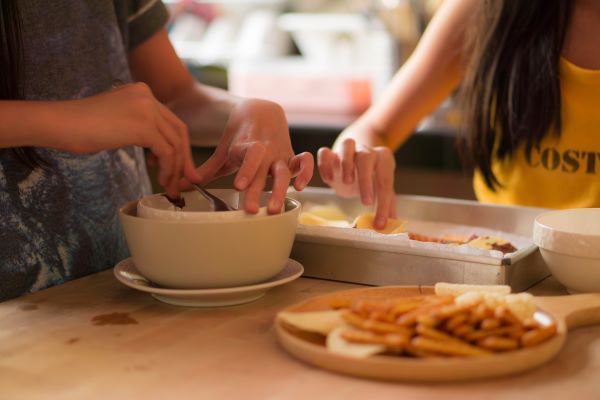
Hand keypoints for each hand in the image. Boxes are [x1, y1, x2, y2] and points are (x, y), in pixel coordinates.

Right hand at [54, 82, 199, 198]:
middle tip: (186, 180)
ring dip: (176, 168)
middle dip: (184, 158)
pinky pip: (167, 152)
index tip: (176, 167)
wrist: (60, 123)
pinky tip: (161, 180)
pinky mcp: (143, 126)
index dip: (178, 146)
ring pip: (175, 144)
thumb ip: (138, 126)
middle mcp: (148, 96)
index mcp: (142, 92)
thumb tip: (156, 149)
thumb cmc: (80, 127)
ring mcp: (147, 109)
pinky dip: (168, 169)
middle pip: (179, 131)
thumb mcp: (117, 119)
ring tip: (170, 186)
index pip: (171, 121)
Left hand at [188, 99, 313, 213]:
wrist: (261, 111)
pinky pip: (304, 163)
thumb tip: (181, 185)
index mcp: (245, 146)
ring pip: (284, 171)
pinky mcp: (292, 157)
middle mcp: (264, 151)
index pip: (248, 156)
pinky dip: (306, 173)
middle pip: (263, 170)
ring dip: (281, 189)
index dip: (246, 170)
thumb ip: (206, 170)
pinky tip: (299, 188)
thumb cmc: (239, 136)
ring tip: (275, 209)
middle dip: (258, 189)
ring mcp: (280, 153)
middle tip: (252, 209)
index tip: (239, 186)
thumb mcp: (223, 151)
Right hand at [318, 136, 395, 228]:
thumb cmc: (371, 178)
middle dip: (366, 181)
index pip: (384, 181)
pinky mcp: (331, 153)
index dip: (383, 204)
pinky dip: (324, 163)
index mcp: (383, 159)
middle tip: (365, 203)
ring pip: (347, 146)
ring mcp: (348, 149)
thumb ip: (387, 205)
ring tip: (347, 182)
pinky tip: (328, 179)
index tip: (379, 223)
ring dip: (346, 164)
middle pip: (366, 158)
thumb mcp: (381, 190)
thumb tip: (392, 224)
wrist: (356, 160)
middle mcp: (366, 150)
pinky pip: (325, 152)